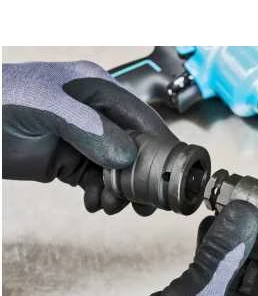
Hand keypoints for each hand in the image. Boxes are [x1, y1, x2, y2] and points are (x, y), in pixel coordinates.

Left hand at [2, 60, 176, 214]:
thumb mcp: (46, 106)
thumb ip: (89, 129)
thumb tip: (126, 156)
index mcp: (97, 89)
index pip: (142, 119)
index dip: (161, 146)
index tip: (174, 172)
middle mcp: (95, 113)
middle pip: (135, 148)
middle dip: (142, 177)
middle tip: (144, 202)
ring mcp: (82, 138)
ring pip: (117, 169)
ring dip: (119, 191)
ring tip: (110, 205)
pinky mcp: (67, 159)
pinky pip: (95, 180)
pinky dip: (98, 194)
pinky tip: (92, 202)